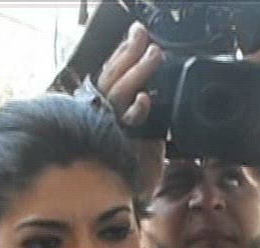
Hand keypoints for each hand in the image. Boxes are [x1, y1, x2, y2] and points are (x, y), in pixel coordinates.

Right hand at [96, 23, 167, 194]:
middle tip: (143, 35)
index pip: (113, 75)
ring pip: (119, 93)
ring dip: (137, 72)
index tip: (136, 35)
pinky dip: (136, 110)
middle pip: (114, 78)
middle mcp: (105, 117)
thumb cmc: (135, 172)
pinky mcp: (118, 145)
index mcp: (108, 111)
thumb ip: (148, 119)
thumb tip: (152, 98)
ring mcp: (109, 129)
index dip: (123, 53)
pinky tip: (145, 99)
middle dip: (129, 53)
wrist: (129, 201)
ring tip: (154, 54)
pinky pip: (127, 124)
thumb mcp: (145, 139)